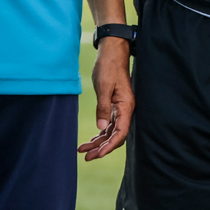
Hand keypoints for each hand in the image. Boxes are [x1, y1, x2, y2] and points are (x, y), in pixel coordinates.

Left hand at [79, 40, 133, 160]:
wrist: (112, 52)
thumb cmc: (109, 66)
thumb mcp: (104, 86)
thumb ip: (103, 107)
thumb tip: (101, 128)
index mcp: (126, 106)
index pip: (120, 133)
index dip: (110, 146)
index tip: (97, 154)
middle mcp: (125, 110)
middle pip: (116, 136)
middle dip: (102, 148)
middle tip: (86, 157)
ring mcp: (120, 108)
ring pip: (111, 132)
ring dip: (99, 142)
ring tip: (83, 151)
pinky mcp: (115, 105)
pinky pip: (109, 124)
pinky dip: (100, 133)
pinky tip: (90, 140)